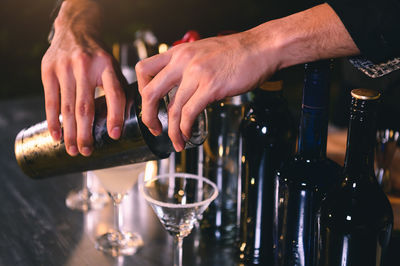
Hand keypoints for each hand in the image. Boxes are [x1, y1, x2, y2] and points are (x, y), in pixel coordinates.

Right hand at [41, 1, 125, 156]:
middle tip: (88, 152)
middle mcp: (86, 66)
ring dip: (70, 132)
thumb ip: (121, 89)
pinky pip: (50, 100)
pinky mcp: (48, 70)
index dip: (115, 116)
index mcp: (108, 65)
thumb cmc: (99, 55)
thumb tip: (134, 119)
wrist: (75, 29)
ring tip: (73, 150)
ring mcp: (65, 68)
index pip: (114, 94)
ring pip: (67, 107)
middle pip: (85, 106)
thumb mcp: (114, 66)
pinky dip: (53, 121)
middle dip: (86, 133)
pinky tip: (57, 136)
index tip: (113, 136)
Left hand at [136, 30, 279, 151]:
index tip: (149, 103)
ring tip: (176, 140)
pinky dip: (185, 128)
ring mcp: (196, 74)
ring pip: (171, 109)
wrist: (262, 47)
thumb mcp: (203, 51)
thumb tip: (180, 88)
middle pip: (149, 93)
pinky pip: (189, 113)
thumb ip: (187, 67)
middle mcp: (183, 62)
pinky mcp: (211, 87)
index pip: (143, 69)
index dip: (140, 90)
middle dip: (148, 116)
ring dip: (171, 130)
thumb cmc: (237, 51)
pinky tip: (188, 134)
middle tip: (154, 128)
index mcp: (178, 52)